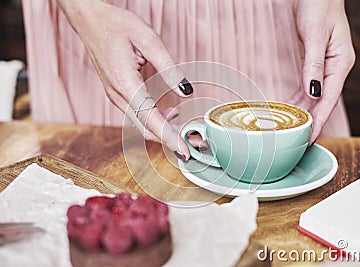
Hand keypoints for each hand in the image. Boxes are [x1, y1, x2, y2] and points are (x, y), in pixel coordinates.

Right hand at [56, 0, 192, 158]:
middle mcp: (116, 94)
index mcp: (124, 82)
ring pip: (140, 124)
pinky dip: (153, 121)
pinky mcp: (116, 94)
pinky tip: (169, 114)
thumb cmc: (116, 25)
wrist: (90, 21)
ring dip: (162, 131)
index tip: (184, 150)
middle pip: (145, 128)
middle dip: (169, 139)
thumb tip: (186, 91)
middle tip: (192, 142)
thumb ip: (169, 68)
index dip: (169, 137)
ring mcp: (114, 96)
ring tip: (185, 129)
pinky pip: (136, 115)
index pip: (150, 118)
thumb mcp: (149, 39)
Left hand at [292, 0, 355, 142]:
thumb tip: (313, 93)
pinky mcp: (317, 62)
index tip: (311, 137)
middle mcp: (336, 67)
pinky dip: (301, 98)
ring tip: (293, 128)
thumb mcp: (315, 36)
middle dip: (313, 121)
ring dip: (305, 112)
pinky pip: (309, 85)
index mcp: (341, 63)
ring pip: (316, 95)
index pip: (329, 98)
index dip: (320, 120)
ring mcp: (327, 65)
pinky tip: (292, 107)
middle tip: (299, 140)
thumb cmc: (319, 6)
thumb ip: (314, 65)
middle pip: (324, 101)